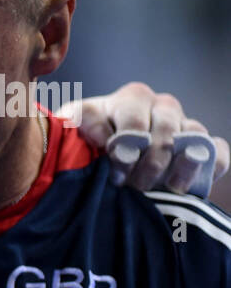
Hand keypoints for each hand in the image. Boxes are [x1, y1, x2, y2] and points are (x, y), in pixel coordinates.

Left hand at [65, 82, 229, 192]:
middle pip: (165, 130)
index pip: (134, 120)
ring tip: (167, 189)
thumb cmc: (82, 142)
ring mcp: (183, 124)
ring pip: (192, 136)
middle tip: (137, 186)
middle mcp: (160, 106)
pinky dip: (211, 165)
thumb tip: (104, 139)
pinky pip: (216, 149)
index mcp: (130, 99)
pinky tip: (194, 184)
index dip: (125, 148)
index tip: (115, 172)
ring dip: (179, 166)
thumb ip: (78, 126)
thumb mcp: (71, 130)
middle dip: (150, 162)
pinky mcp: (200, 143)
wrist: (96, 157)